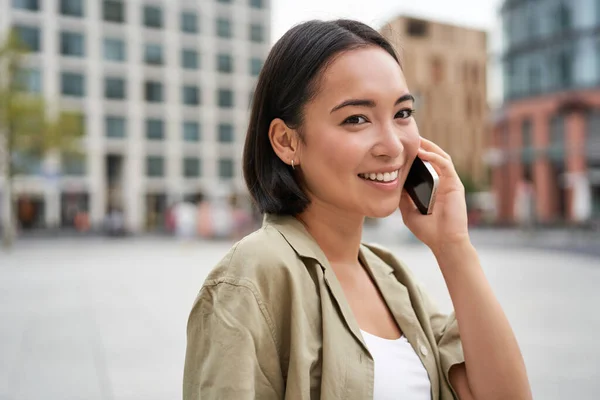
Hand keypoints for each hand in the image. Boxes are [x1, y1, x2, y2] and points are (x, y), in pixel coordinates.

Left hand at [399, 138, 469, 252]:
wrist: (444, 243)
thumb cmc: (429, 231)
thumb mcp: (408, 211)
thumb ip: (403, 198)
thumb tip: (391, 184)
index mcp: (434, 188)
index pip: (426, 166)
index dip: (415, 155)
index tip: (402, 148)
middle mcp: (443, 183)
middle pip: (434, 157)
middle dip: (422, 146)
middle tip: (408, 137)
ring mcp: (450, 183)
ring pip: (441, 157)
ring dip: (429, 147)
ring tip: (415, 139)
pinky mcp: (455, 185)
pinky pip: (445, 165)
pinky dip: (434, 156)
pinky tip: (422, 152)